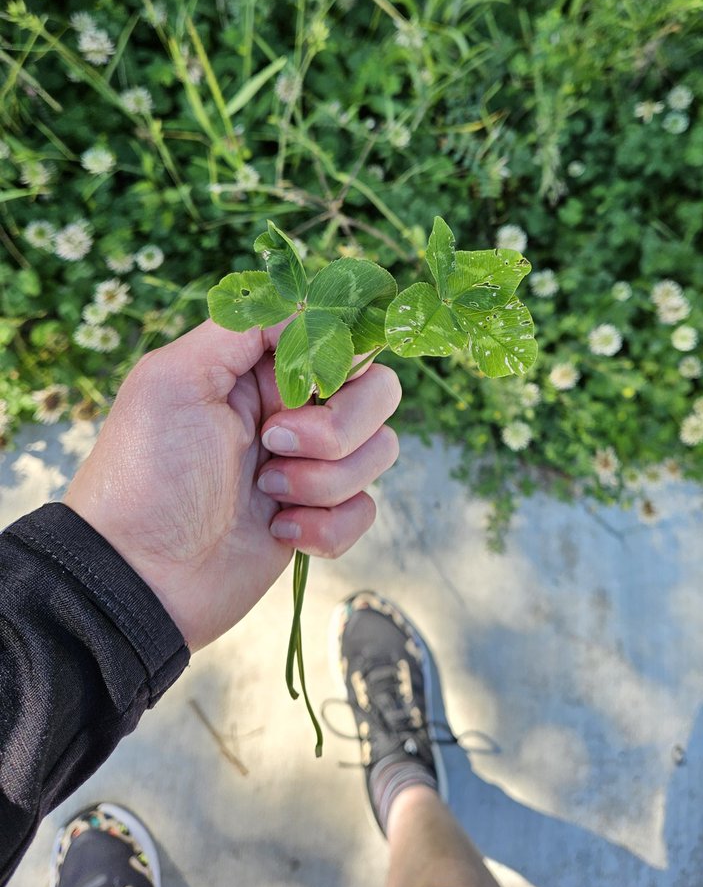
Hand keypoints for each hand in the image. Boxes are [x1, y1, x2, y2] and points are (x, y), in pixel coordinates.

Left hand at [64, 318, 400, 650]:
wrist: (138, 576)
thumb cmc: (146, 472)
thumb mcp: (174, 376)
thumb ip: (243, 327)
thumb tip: (311, 309)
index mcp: (261, 368)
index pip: (340, 337)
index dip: (344, 355)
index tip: (313, 382)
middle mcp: (293, 410)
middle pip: (377, 391)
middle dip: (338, 425)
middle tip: (274, 442)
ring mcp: (310, 465)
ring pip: (379, 450)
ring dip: (325, 478)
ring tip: (266, 492)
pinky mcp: (319, 517)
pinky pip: (365, 508)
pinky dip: (327, 525)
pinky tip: (277, 530)